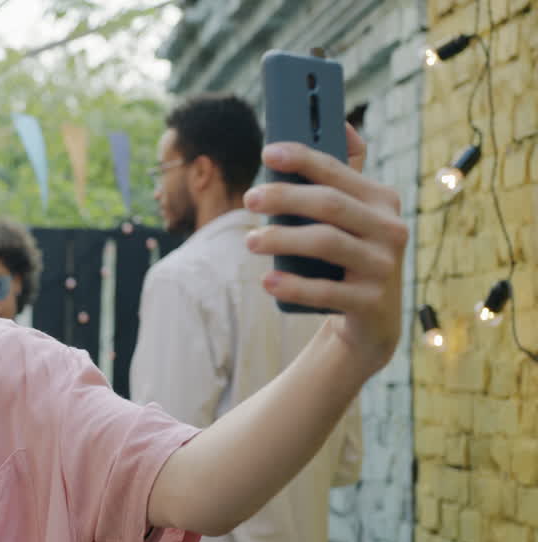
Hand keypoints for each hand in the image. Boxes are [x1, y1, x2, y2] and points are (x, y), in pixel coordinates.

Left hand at [244, 124, 406, 375]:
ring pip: (326, 243)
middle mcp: (390, 229)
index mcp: (382, 200)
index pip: (338, 171)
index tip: (268, 152)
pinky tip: (267, 280)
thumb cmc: (350, 253)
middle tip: (249, 197)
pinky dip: (294, 286)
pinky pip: (327, 291)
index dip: (304, 158)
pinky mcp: (371, 302)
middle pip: (330, 204)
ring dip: (282, 239)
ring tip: (249, 241)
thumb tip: (341, 123)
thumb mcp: (353, 214)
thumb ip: (345, 174)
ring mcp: (384, 267)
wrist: (372, 318)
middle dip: (286, 197)